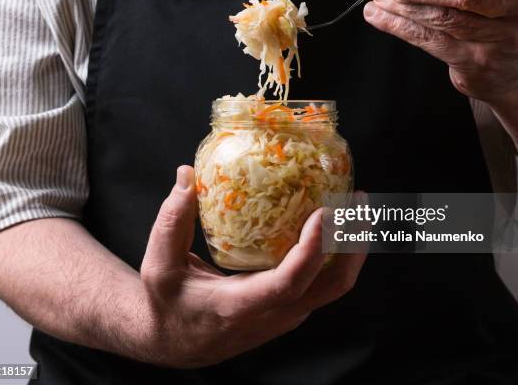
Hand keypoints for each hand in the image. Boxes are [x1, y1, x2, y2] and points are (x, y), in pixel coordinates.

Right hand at [137, 165, 365, 367]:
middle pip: (331, 286)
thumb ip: (171, 220)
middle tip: (358, 199)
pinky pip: (324, 281)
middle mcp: (273, 315)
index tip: (325, 212)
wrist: (175, 343)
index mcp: (239, 307)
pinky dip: (336, 251)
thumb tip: (186, 174)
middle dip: (353, 243)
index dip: (312, 249)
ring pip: (334, 285)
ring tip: (356, 204)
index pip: (288, 283)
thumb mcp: (159, 264)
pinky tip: (333, 221)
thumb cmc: (167, 303)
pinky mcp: (290, 308)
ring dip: (352, 245)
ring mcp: (286, 315)